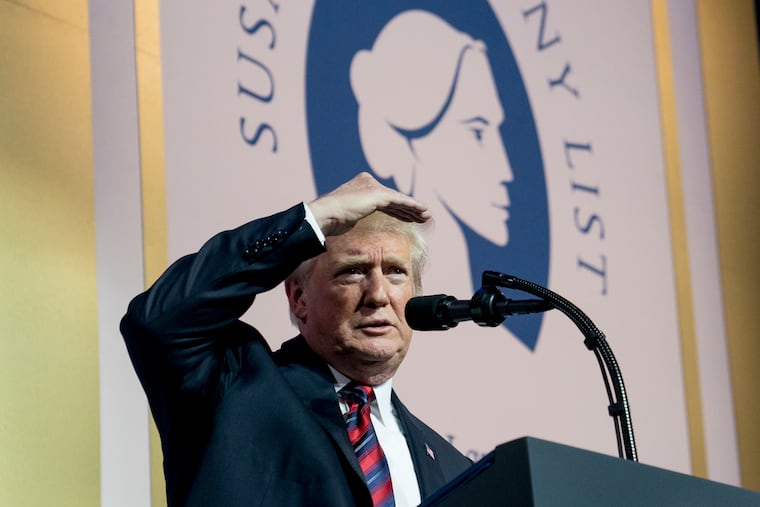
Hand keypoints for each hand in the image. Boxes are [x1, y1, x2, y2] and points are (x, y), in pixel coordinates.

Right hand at [308, 172, 430, 236]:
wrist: (324, 215)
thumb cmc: (329, 220)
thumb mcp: (345, 216)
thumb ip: (354, 214)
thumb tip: (349, 221)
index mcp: (360, 186)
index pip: (384, 198)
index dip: (398, 209)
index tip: (409, 217)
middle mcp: (368, 182)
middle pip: (393, 199)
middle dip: (408, 209)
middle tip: (421, 217)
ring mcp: (373, 187)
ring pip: (398, 200)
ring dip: (414, 209)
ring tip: (426, 217)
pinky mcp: (378, 194)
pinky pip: (400, 200)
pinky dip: (413, 206)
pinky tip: (424, 211)